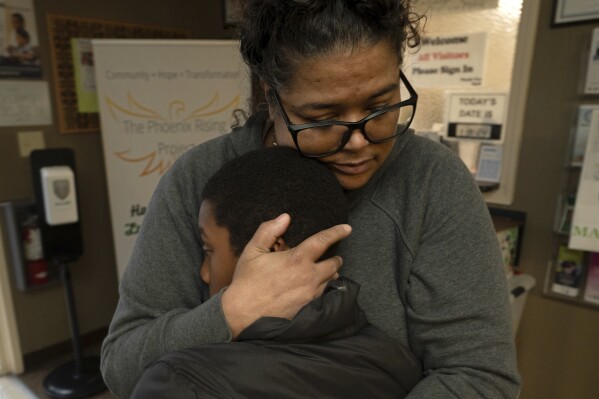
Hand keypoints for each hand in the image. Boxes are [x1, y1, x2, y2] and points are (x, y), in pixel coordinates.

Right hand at [221, 213, 351, 338]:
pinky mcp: (309, 308)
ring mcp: (311, 294)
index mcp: (297, 259)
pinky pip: (323, 296)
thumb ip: (269, 230)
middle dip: (335, 259)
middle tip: (333, 257)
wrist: (242, 314)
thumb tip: (285, 217)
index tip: (347, 229)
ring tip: (324, 272)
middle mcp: (309, 276)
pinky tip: (315, 288)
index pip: (323, 241)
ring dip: (330, 274)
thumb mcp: (253, 250)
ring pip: (330, 281)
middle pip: (334, 264)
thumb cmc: (247, 281)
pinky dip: (323, 289)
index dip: (336, 232)